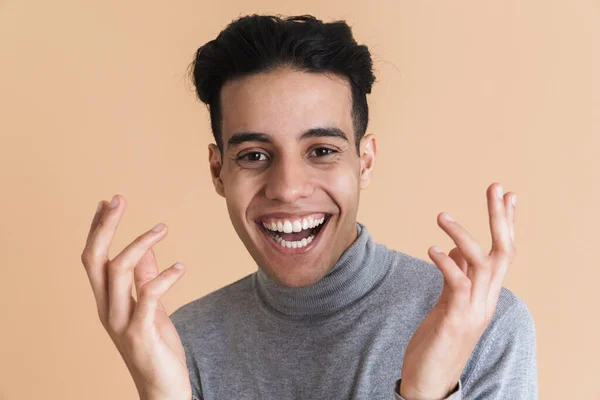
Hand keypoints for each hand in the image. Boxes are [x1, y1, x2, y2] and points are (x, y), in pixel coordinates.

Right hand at [80, 195, 191, 399]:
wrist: (162, 387)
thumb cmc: (155, 346)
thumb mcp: (150, 307)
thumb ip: (145, 280)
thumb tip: (147, 250)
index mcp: (107, 300)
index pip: (94, 258)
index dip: (98, 229)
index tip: (108, 202)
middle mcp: (107, 308)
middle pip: (95, 259)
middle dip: (105, 226)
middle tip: (119, 199)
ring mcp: (120, 322)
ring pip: (118, 272)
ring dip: (139, 244)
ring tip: (162, 228)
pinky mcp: (140, 333)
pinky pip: (148, 297)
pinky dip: (164, 277)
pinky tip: (181, 267)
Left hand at [399, 182, 516, 399]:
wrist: (429, 379)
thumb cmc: (438, 339)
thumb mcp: (449, 303)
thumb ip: (457, 276)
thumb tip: (456, 250)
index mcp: (486, 294)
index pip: (503, 252)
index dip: (506, 223)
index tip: (506, 194)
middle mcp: (487, 300)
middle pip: (504, 252)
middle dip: (500, 217)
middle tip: (495, 187)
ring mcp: (474, 310)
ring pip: (483, 263)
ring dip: (464, 236)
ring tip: (441, 216)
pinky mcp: (456, 319)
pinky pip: (457, 284)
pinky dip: (446, 263)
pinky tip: (431, 249)